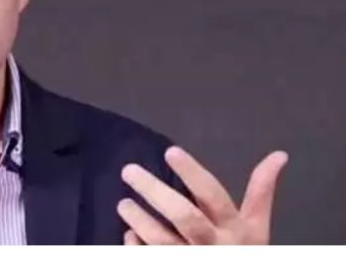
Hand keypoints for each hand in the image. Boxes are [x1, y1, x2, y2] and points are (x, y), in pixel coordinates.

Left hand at [118, 147, 287, 244]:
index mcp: (234, 229)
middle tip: (128, 170)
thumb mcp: (257, 227)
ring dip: (140, 221)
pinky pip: (148, 256)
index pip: (213, 196)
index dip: (193, 174)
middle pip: (184, 217)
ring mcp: (191, 259)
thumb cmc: (243, 253)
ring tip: (124, 204)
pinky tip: (129, 234)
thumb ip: (261, 191)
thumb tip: (279, 155)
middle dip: (155, 192)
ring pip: (162, 241)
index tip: (170, 152)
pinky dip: (136, 246)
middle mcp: (213, 245)